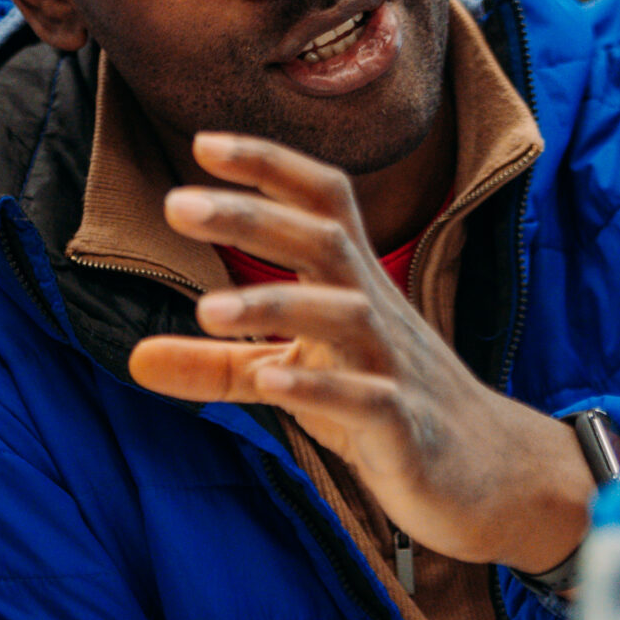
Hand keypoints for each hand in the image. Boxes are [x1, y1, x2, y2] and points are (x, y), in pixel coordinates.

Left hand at [127, 132, 591, 572]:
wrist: (487, 477)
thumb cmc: (382, 409)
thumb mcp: (295, 377)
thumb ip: (217, 366)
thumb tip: (132, 357)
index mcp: (352, 285)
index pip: (322, 201)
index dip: (269, 166)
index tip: (203, 142)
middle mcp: (376, 311)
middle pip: (324, 239)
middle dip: (253, 215)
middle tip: (175, 203)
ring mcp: (395, 367)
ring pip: (345, 314)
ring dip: (275, 304)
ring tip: (207, 312)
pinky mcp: (406, 428)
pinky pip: (367, 398)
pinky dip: (320, 386)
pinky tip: (271, 380)